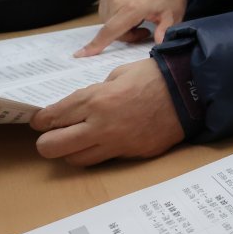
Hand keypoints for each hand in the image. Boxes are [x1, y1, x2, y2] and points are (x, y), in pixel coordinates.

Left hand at [31, 59, 184, 165]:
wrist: (192, 91)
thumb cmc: (155, 76)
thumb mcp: (119, 73)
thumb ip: (97, 91)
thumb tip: (83, 105)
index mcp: (95, 100)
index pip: (51, 118)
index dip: (40, 121)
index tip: (40, 121)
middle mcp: (101, 126)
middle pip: (53, 147)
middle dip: (47, 142)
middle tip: (53, 135)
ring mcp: (118, 143)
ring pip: (77, 159)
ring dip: (73, 150)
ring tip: (80, 140)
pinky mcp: (134, 153)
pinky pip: (108, 158)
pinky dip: (103, 150)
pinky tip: (110, 139)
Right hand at [76, 0, 186, 56]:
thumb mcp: (173, 16)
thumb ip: (165, 30)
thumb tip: (161, 43)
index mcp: (133, 8)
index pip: (111, 30)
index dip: (97, 44)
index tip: (81, 54)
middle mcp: (117, 0)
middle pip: (111, 31)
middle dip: (127, 36)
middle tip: (145, 31)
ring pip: (107, 24)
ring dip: (121, 28)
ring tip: (139, 20)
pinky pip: (106, 15)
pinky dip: (116, 19)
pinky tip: (130, 13)